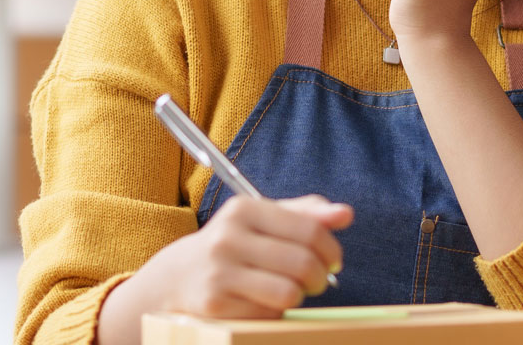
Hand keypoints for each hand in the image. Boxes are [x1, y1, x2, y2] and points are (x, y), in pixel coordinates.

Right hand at [136, 194, 351, 317]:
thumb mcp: (262, 221)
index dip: (331, 250)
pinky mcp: (215, 304)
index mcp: (244, 209)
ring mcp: (220, 271)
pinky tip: (262, 303)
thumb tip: (345, 214)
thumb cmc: (233, 246)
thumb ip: (305, 214)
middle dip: (320, 277)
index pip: (310, 229)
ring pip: (289, 293)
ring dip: (298, 297)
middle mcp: (228, 237)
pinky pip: (268, 315)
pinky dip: (274, 313)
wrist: (177, 277)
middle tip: (316, 282)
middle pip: (303, 263)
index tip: (332, 261)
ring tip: (291, 292)